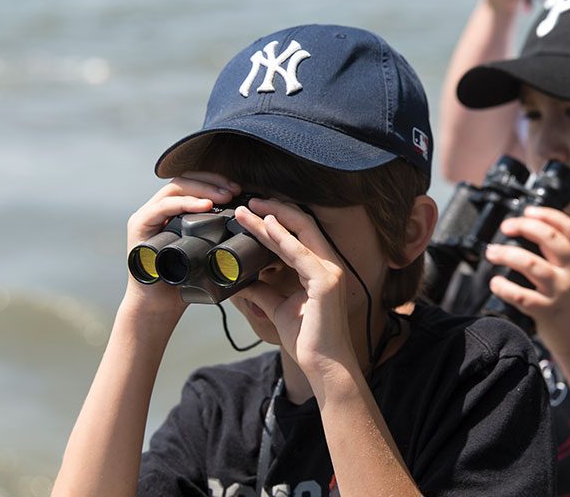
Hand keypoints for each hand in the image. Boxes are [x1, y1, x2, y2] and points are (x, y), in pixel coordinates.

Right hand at [124, 171, 240, 313]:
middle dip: (212, 182)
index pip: (194, 184)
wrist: (159, 306)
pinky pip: (162, 207)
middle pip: (185, 180)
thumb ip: (219, 236)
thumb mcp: (207, 253)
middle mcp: (158, 209)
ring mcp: (148, 216)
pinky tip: (204, 206)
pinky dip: (185, 203)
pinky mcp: (139, 227)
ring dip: (203, 189)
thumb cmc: (184, 282)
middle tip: (234, 190)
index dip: (216, 182)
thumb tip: (251, 227)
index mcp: (173, 212)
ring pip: (175, 188)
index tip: (238, 189)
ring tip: (224, 197)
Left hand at [233, 199, 358, 380]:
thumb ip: (262, 292)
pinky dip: (282, 237)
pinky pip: (300, 253)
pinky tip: (265, 226)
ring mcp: (330, 272)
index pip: (296, 236)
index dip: (273, 221)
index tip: (250, 213)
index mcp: (319, 270)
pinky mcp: (325, 282)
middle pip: (301, 226)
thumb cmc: (308, 340)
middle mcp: (328, 265)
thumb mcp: (278, 309)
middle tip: (246, 203)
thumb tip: (238, 281)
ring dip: (271, 219)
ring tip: (247, 211)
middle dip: (273, 210)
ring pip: (300, 233)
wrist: (323, 366)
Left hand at [485, 206, 569, 357]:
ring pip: (531, 263)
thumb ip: (568, 259)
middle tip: (506, 226)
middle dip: (524, 226)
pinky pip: (521, 296)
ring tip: (492, 252)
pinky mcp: (548, 312)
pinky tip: (495, 283)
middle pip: (549, 238)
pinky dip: (504, 287)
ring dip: (507, 254)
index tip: (528, 211)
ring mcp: (560, 292)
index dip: (548, 214)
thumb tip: (539, 236)